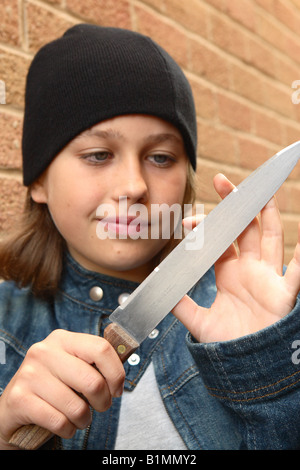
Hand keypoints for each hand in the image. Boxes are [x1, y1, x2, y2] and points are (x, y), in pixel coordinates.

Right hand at [0, 330, 124, 447]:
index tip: (117, 389)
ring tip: (79, 418)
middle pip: (93, 381)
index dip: (116, 373)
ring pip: (76, 406)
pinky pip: (59, 421)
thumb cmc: (51, 387)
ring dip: (84, 420)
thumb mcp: (71, 367)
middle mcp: (44, 351)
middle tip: (100, 407)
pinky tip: (64, 426)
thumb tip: (126, 356)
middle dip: (103, 402)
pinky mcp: (19, 398)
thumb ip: (94, 362)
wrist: (12, 407)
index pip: (101, 348)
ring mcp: (29, 374)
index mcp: (62, 339)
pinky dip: (67, 430)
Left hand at [172, 174, 299, 342]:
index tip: (189, 221)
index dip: (206, 228)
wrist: (248, 367)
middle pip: (244, 229)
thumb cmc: (228, 343)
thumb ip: (181, 304)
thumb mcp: (199, 322)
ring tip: (259, 190)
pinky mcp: (284, 293)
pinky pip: (296, 270)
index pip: (218, 241)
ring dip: (264, 213)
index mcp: (229, 273)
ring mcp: (268, 277)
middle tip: (220, 182)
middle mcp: (250, 269)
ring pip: (270, 237)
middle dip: (234, 206)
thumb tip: (160, 288)